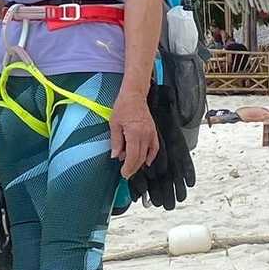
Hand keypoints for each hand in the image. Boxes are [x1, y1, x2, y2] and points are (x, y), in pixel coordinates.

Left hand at [127, 81, 196, 210]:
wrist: (134, 95)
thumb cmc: (123, 107)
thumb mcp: (114, 123)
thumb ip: (116, 141)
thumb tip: (116, 156)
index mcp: (134, 133)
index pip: (133, 157)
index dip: (128, 168)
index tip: (123, 174)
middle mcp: (145, 135)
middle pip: (141, 158)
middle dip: (133, 168)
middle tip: (126, 174)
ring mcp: (151, 134)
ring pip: (147, 154)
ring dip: (140, 163)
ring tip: (132, 168)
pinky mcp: (154, 132)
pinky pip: (155, 148)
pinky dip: (151, 156)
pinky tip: (146, 162)